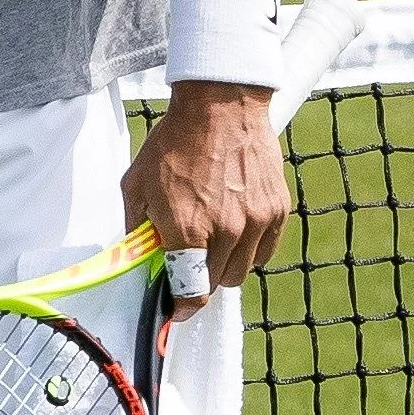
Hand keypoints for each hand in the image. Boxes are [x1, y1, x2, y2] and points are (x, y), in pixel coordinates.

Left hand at [121, 85, 293, 323]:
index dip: (181, 306)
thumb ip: (137, 227)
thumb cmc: (175, 141)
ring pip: (242, 272)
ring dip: (224, 267)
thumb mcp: (136, 184)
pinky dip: (250, 251)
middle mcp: (226, 231)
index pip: (190, 291)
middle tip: (186, 264)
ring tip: (210, 243)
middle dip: (197, 281)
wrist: (220, 105)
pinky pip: (265, 252)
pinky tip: (234, 232)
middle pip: (215, 284)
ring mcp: (256, 222)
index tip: (176, 308)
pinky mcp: (276, 210)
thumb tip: (139, 257)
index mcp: (188, 229)